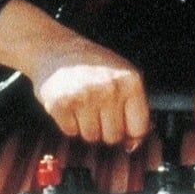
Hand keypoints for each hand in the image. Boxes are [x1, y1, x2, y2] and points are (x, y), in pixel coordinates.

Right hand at [28, 33, 150, 150]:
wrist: (56, 48)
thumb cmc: (92, 65)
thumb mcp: (122, 77)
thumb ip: (134, 109)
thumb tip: (132, 145)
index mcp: (130, 81)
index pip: (138, 128)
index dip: (128, 130)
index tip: (120, 121)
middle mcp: (109, 88)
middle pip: (113, 137)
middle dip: (104, 127)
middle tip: (95, 106)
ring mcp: (84, 95)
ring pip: (91, 137)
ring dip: (85, 126)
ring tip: (81, 103)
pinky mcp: (61, 103)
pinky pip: (70, 132)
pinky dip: (68, 122)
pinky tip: (69, 104)